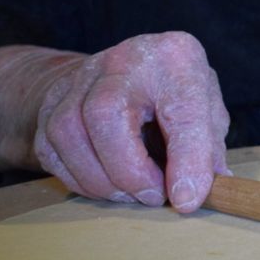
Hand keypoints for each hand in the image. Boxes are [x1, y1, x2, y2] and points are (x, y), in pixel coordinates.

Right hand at [33, 32, 228, 211]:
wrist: (131, 67)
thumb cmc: (178, 93)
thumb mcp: (208, 112)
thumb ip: (208, 150)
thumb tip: (203, 193)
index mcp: (176, 59)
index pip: (182, 111)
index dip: (187, 160)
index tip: (187, 200)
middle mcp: (124, 60)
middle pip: (104, 114)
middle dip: (129, 171)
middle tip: (154, 197)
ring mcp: (81, 76)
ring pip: (69, 131)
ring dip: (101, 179)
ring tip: (131, 195)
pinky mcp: (53, 100)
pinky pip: (50, 148)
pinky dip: (79, 178)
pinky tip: (106, 186)